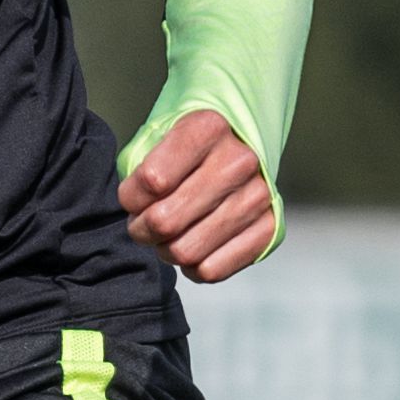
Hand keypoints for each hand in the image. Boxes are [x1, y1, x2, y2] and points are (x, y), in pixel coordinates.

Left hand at [120, 105, 278, 283]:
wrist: (237, 151)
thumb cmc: (186, 149)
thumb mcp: (158, 137)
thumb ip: (139, 165)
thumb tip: (135, 206)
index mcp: (207, 128)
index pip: (151, 181)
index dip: (130, 198)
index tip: (132, 198)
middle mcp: (239, 161)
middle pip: (166, 221)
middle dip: (142, 229)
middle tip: (143, 224)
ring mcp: (258, 196)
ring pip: (185, 251)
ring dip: (165, 249)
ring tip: (167, 235)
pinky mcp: (269, 229)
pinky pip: (212, 270)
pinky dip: (193, 267)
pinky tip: (192, 245)